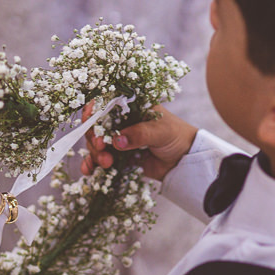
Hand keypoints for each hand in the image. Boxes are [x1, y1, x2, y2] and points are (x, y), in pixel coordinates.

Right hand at [79, 103, 197, 181]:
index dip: (93, 112)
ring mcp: (118, 140)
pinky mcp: (118, 157)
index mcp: (130, 106)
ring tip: (106, 164)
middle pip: (95, 126)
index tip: (90, 123)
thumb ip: (140, 134)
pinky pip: (100, 160)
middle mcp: (120, 121)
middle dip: (94, 138)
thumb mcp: (161, 132)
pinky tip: (89, 171)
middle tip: (101, 148)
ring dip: (95, 154)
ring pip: (96, 144)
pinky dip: (92, 165)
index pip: (105, 104)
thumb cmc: (177, 137)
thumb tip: (117, 141)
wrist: (185, 161)